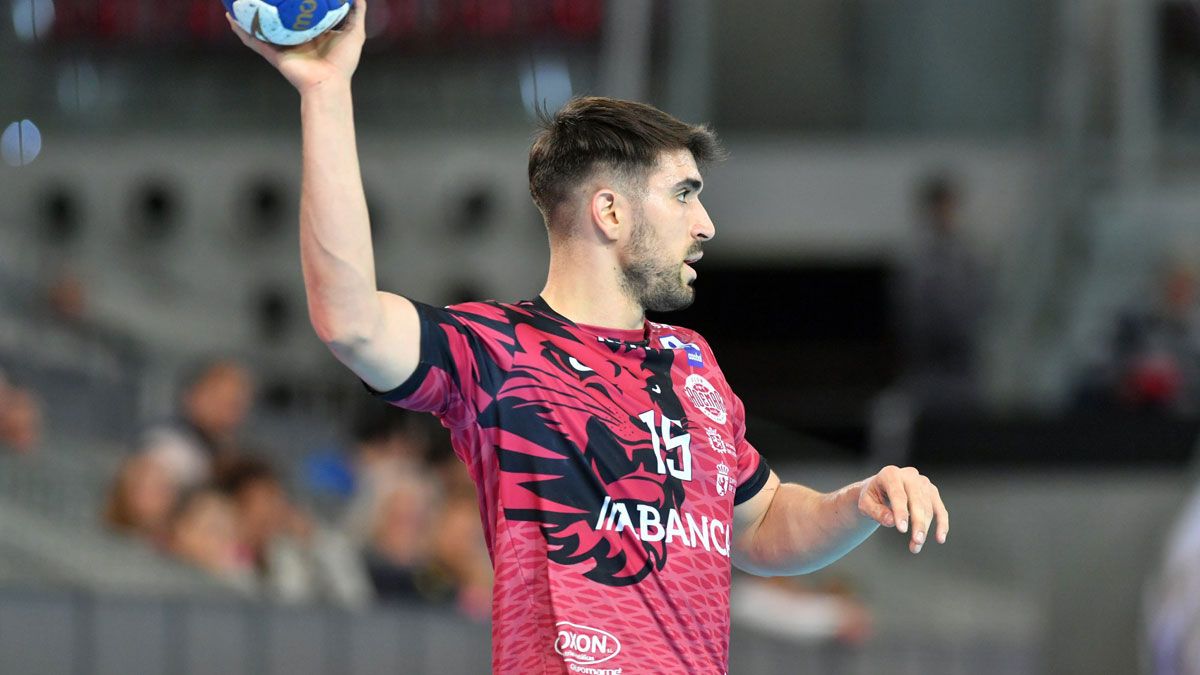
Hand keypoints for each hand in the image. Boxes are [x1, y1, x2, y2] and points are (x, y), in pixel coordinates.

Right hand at [226, 0, 368, 93]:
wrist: (329, 84)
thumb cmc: (343, 61)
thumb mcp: (355, 33)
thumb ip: (356, 13)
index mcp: (313, 32)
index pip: (302, 11)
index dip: (296, 1)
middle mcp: (296, 37)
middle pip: (280, 16)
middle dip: (270, 4)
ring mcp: (283, 46)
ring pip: (263, 26)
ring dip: (250, 15)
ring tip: (239, 1)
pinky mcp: (274, 54)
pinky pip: (254, 41)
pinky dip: (242, 31)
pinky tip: (231, 18)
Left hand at [857, 465, 947, 553]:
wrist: (879, 488)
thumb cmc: (872, 497)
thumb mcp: (865, 504)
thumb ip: (876, 512)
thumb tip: (891, 521)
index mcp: (890, 474)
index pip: (898, 494)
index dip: (901, 512)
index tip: (902, 530)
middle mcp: (909, 475)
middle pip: (917, 501)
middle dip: (918, 523)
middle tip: (916, 541)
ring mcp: (923, 482)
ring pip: (928, 508)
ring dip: (924, 529)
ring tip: (916, 546)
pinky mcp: (932, 492)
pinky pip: (940, 509)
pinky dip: (942, 524)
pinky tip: (940, 539)